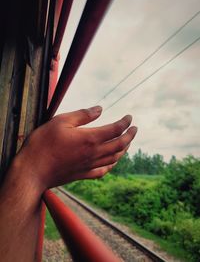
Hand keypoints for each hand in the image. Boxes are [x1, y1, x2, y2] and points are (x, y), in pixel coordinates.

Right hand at [16, 106, 136, 189]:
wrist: (33, 171)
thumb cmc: (43, 144)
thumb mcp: (60, 121)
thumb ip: (82, 115)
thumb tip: (100, 109)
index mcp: (90, 138)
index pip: (115, 129)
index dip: (125, 122)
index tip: (129, 117)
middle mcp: (94, 153)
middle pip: (120, 145)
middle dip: (130, 136)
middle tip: (134, 129)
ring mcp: (89, 165)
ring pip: (114, 158)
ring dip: (124, 149)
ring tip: (127, 142)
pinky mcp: (83, 174)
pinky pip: (103, 171)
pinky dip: (112, 164)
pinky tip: (113, 161)